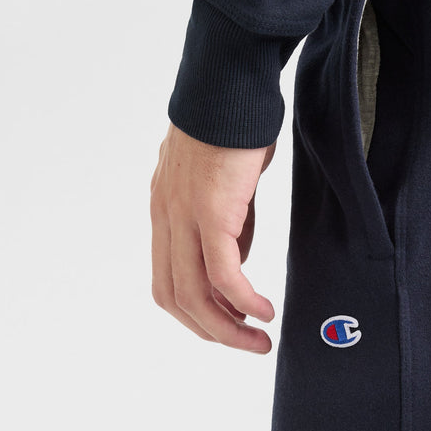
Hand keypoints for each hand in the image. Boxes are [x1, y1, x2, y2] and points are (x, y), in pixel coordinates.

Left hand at [150, 121, 276, 353]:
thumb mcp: (225, 188)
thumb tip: (238, 266)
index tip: (228, 326)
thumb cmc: (233, 128)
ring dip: (228, 327)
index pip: (168, 281)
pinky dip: (243, 300)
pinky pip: (223, 273)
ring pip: (195, 293)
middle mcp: (166, 218)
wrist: (231, 85)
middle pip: (175, 298)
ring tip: (259, 340)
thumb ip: (227, 228)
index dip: (195, 314)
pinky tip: (264, 310)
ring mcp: (183, 216)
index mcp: (166, 213)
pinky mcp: (210, 211)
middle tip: (247, 345)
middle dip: (212, 331)